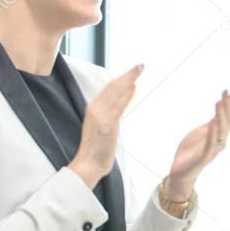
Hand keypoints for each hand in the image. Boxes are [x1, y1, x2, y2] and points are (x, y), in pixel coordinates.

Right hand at [69, 65, 142, 188]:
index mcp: (93, 108)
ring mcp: (101, 116)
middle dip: (127, 75)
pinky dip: (125, 96)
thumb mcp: (102, 126)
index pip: (109, 89)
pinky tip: (133, 88)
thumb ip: (110, 114)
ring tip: (139, 70)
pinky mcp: (107, 125)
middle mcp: (95, 109)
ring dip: (129, 80)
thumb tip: (120, 105)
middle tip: (141, 65)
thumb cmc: (96, 148)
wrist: (88, 165)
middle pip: (113, 87)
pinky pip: (118, 107)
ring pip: (116, 93)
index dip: (121, 78)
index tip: (133, 71)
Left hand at [165, 90, 229, 201]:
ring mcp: (213, 149)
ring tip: (219, 102)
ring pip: (221, 130)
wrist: (180, 170)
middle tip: (227, 92)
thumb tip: (220, 109)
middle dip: (228, 106)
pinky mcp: (204, 157)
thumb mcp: (202, 132)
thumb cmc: (191, 150)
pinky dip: (213, 132)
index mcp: (220, 135)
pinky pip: (210, 143)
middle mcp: (220, 141)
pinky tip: (213, 121)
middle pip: (228, 122)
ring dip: (220, 116)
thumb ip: (212, 123)